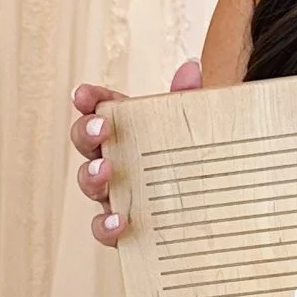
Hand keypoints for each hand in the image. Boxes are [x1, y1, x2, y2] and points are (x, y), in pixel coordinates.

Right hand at [72, 65, 201, 242]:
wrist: (213, 212)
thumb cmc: (192, 163)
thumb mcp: (192, 131)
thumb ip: (188, 100)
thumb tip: (192, 67)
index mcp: (127, 131)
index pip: (100, 108)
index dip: (89, 100)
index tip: (84, 94)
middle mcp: (113, 160)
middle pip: (85, 142)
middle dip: (86, 131)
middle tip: (101, 127)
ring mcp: (113, 194)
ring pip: (88, 182)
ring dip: (92, 174)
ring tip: (106, 170)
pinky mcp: (121, 228)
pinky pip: (102, 228)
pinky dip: (106, 225)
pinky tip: (120, 222)